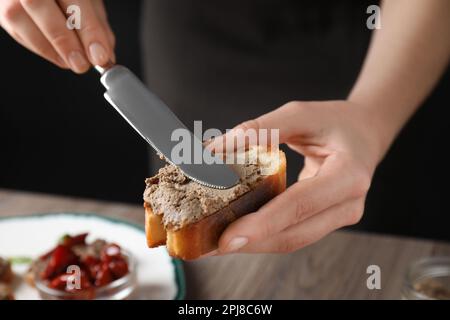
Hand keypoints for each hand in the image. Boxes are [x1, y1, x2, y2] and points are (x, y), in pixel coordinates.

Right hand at [0, 0, 114, 72]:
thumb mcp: (88, 1)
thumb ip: (96, 25)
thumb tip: (104, 54)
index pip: (73, 0)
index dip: (88, 30)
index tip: (100, 56)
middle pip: (37, 4)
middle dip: (64, 41)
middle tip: (83, 64)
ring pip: (19, 18)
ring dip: (51, 48)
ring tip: (73, 62)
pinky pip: (15, 29)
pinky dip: (40, 47)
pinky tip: (58, 55)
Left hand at [214, 100, 382, 253]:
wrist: (363, 134)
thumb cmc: (335, 121)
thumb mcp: (300, 115)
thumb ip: (260, 130)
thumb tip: (215, 149)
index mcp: (349, 175)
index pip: (300, 205)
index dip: (263, 223)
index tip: (229, 237)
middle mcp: (348, 204)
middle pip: (295, 234)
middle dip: (252, 243)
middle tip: (213, 246)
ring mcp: (339, 217)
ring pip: (293, 240)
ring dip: (255, 244)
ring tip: (218, 244)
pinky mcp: (326, 221)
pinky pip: (293, 233)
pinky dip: (265, 235)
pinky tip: (239, 231)